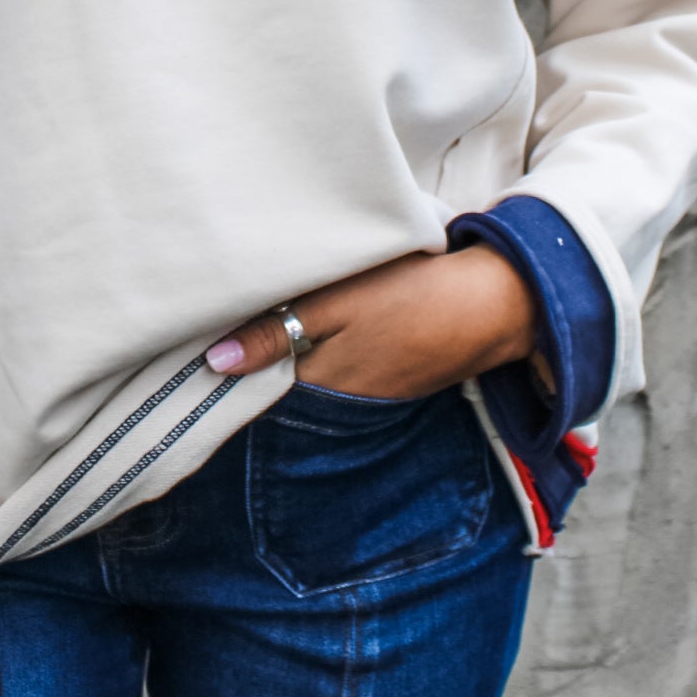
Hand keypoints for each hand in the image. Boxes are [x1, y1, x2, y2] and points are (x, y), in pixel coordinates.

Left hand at [203, 244, 545, 398]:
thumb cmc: (412, 296)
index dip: (230, 363)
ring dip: (290, 353)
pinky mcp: (392, 376)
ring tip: (265, 315)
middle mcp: (340, 401)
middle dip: (255, 361)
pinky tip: (322, 322)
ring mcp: (370, 392)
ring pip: (311, 376)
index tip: (201, 337)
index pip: (253, 387)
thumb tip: (216, 363)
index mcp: (319, 383)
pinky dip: (327, 351)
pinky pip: (344, 370)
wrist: (495, 305)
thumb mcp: (337, 304)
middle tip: (226, 320)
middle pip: (279, 384)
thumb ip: (276, 333)